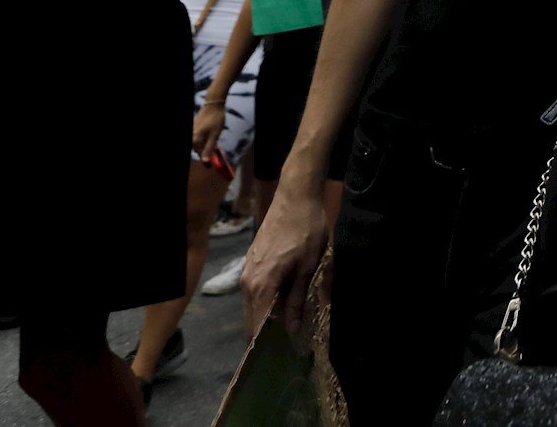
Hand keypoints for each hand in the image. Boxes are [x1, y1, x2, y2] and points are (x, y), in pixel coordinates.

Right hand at [193, 100, 227, 160]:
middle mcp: (191, 136)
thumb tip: (205, 161)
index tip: (210, 166)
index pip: (199, 154)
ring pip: (199, 143)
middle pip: (198, 149)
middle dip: (206, 152)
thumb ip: (209, 148)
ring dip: (206, 145)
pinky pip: (199, 138)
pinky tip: (211, 136)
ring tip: (214, 142)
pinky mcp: (195, 128)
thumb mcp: (215, 135)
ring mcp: (192, 132)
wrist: (213, 104)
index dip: (206, 160)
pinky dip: (205, 140)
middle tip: (214, 154)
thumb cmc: (215, 119)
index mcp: (195, 139)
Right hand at [243, 183, 331, 345]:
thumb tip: (291, 330)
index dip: (266, 348)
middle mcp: (247, 283)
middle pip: (252, 321)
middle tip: (287, 351)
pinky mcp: (251, 265)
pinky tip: (283, 309)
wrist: (295, 196)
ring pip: (253, 308)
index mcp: (260, 286)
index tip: (278, 362)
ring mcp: (246, 273)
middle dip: (266, 338)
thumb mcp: (310, 266)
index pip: (256, 328)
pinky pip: (255, 294)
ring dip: (266, 321)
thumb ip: (298, 299)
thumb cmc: (306, 230)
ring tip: (288, 334)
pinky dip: (266, 305)